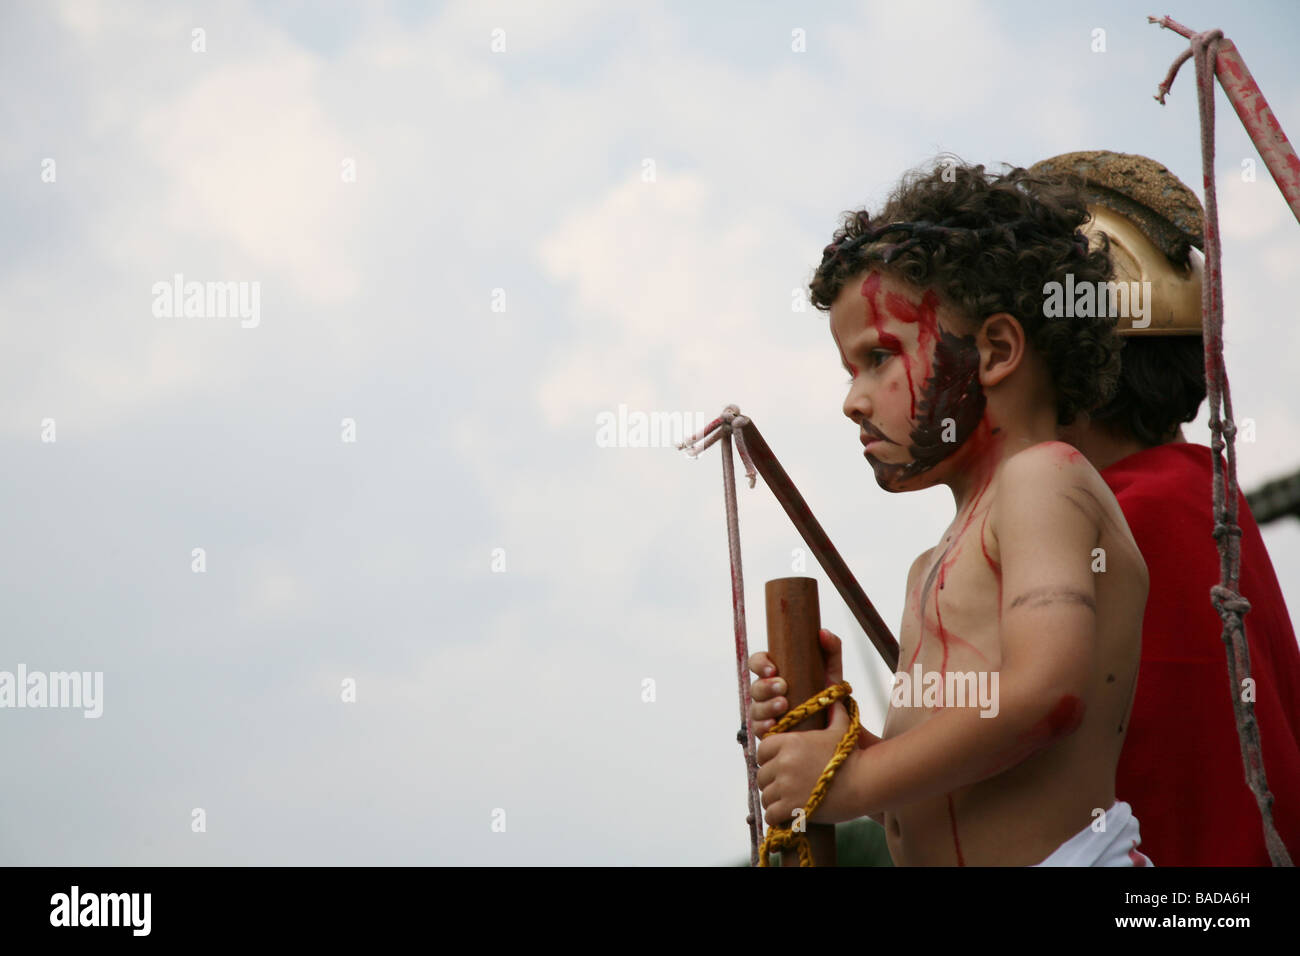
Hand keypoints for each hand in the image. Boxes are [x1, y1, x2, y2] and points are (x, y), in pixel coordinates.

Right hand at [749, 629, 859, 739]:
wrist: (836, 723)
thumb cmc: (827, 692)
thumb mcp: (832, 669)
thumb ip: (831, 647)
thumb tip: (823, 632)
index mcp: (775, 672)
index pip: (757, 662)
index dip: (760, 664)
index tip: (773, 668)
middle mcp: (767, 692)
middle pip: (755, 686)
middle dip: (766, 686)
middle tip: (783, 687)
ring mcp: (766, 712)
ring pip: (755, 708)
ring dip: (767, 706)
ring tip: (784, 705)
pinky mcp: (769, 731)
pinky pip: (758, 728)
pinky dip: (764, 725)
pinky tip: (774, 724)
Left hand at [756, 698, 864, 825]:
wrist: (864, 782)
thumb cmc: (852, 755)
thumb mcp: (842, 728)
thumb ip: (834, 711)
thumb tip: (833, 696)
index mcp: (789, 742)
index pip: (762, 751)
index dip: (769, 759)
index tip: (779, 766)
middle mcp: (783, 762)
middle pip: (762, 775)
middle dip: (771, 782)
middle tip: (784, 787)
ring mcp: (786, 785)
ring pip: (765, 795)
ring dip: (773, 800)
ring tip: (786, 802)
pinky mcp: (791, 806)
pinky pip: (771, 814)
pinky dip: (777, 817)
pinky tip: (787, 815)